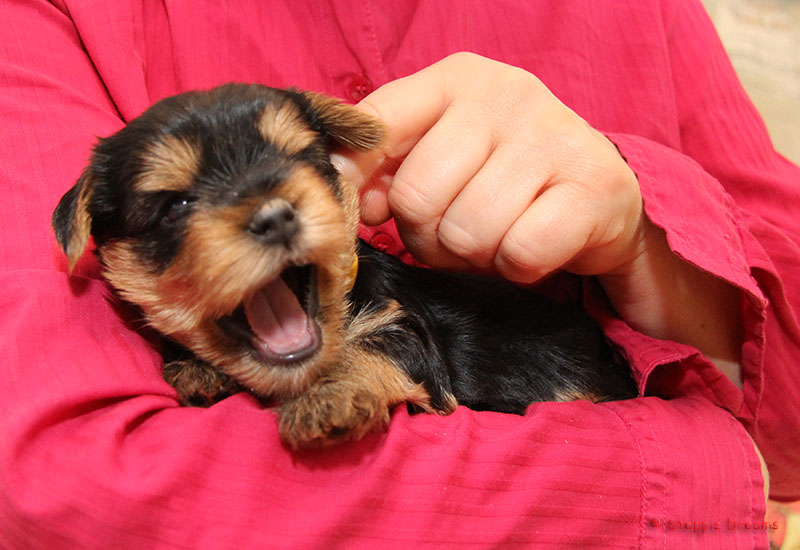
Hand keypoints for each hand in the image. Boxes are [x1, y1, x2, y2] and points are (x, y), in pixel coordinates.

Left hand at [334, 53, 741, 376]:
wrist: (599, 194)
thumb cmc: (503, 175)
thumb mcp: (442, 153)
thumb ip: (388, 164)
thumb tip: (351, 194)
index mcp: (457, 79)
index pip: (376, 126)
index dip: (357, 179)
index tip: (371, 208)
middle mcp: (506, 95)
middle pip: (416, 196)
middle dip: (427, 232)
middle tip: (454, 228)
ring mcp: (553, 137)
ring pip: (466, 232)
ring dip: (473, 254)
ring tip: (494, 234)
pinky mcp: (592, 187)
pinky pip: (518, 252)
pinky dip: (516, 266)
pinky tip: (529, 244)